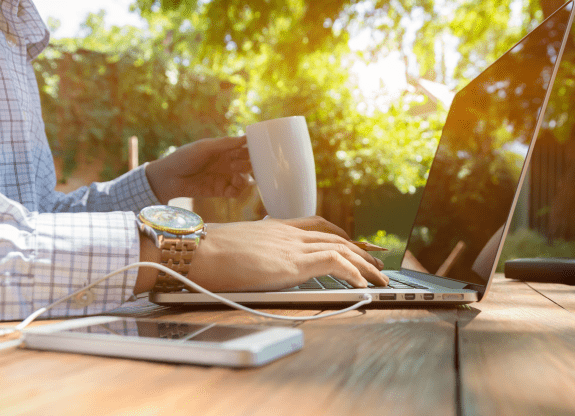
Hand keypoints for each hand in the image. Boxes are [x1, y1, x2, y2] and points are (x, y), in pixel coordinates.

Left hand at [145, 136, 251, 203]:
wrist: (169, 178)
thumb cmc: (184, 158)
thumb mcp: (205, 147)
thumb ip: (225, 144)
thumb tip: (246, 138)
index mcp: (224, 150)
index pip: (245, 149)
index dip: (249, 150)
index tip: (245, 152)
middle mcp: (227, 163)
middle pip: (248, 164)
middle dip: (247, 165)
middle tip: (234, 165)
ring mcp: (225, 177)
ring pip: (245, 179)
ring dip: (244, 178)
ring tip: (235, 177)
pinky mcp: (221, 191)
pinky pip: (236, 192)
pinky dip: (238, 191)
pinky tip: (231, 188)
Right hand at [186, 218, 387, 291]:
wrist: (194, 250)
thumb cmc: (204, 250)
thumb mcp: (234, 245)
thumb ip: (251, 249)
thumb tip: (251, 262)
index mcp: (274, 226)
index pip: (316, 225)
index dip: (338, 234)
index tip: (352, 242)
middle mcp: (287, 232)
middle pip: (334, 237)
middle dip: (359, 249)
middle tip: (377, 260)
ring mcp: (290, 246)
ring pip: (340, 249)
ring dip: (364, 264)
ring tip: (380, 276)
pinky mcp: (291, 263)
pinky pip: (334, 263)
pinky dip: (352, 271)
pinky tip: (362, 282)